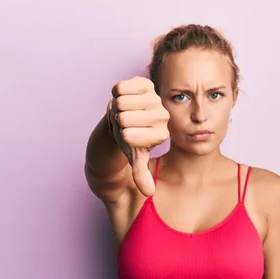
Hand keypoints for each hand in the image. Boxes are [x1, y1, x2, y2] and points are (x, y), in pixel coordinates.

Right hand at [106, 76, 169, 195]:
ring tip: (125, 110)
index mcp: (162, 135)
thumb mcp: (134, 156)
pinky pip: (121, 87)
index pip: (128, 136)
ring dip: (116, 107)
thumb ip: (141, 174)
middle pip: (124, 119)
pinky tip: (125, 97)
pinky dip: (116, 92)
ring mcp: (155, 98)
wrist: (124, 115)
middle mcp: (163, 116)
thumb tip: (149, 193)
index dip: (121, 135)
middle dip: (118, 121)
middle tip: (125, 122)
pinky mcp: (146, 83)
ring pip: (121, 103)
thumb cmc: (129, 137)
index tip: (128, 135)